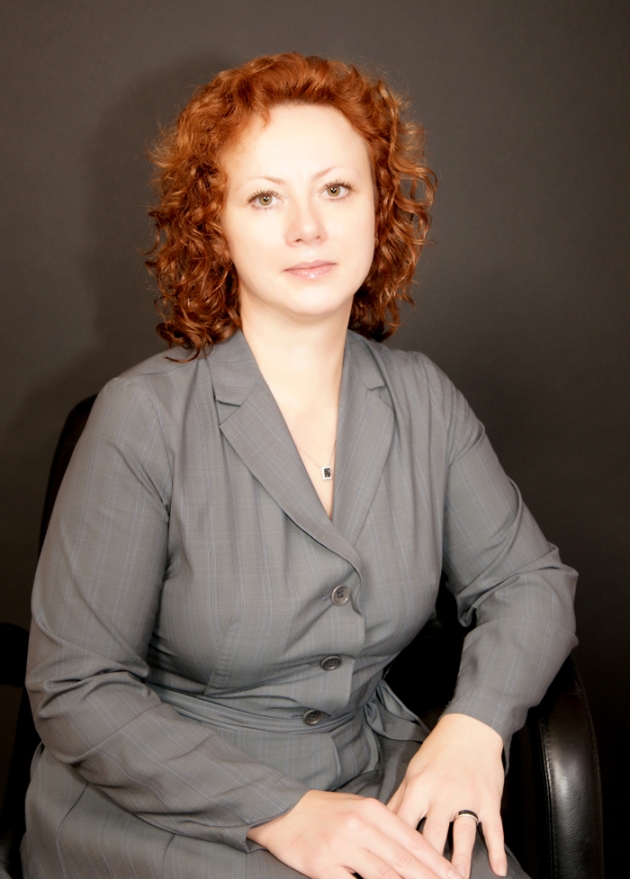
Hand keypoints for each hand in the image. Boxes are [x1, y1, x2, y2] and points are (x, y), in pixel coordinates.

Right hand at [247, 788, 463, 878]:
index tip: (455, 878)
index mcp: (372, 810)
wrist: (283, 811)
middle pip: (403, 861)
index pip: (412, 840)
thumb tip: (415, 852)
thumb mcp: (359, 809)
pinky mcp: (323, 866)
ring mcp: (342, 846)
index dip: (436, 863)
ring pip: (384, 876)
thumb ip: (386, 827)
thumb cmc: (326, 812)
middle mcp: (360, 826)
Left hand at [387, 713, 506, 878]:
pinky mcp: (489, 800)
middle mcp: (442, 794)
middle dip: (427, 864)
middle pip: (432, 836)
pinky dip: (497, 850)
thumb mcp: (413, 771)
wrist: (469, 728)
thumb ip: (399, 800)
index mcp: (418, 788)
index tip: (393, 868)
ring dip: (460, 861)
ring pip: (463, 836)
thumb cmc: (438, 752)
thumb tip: (383, 827)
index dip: (397, 849)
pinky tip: (497, 868)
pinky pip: (494, 828)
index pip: (403, 825)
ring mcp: (467, 798)